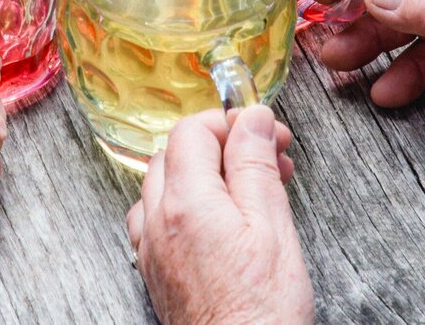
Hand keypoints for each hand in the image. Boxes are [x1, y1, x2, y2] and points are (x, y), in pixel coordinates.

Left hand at [127, 107, 313, 323]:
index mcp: (187, 202)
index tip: (269, 135)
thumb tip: (251, 118)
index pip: (193, 131)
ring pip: (162, 183)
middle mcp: (158, 220)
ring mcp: (151, 247)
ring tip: (248, 190)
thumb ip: (255, 165)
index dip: (232, 123)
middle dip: (221, 145)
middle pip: (175, 153)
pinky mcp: (154, 270)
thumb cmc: (262, 311)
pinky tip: (213, 219)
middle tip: (268, 160)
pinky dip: (181, 203)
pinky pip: (154, 217)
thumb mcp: (273, 227)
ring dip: (201, 172)